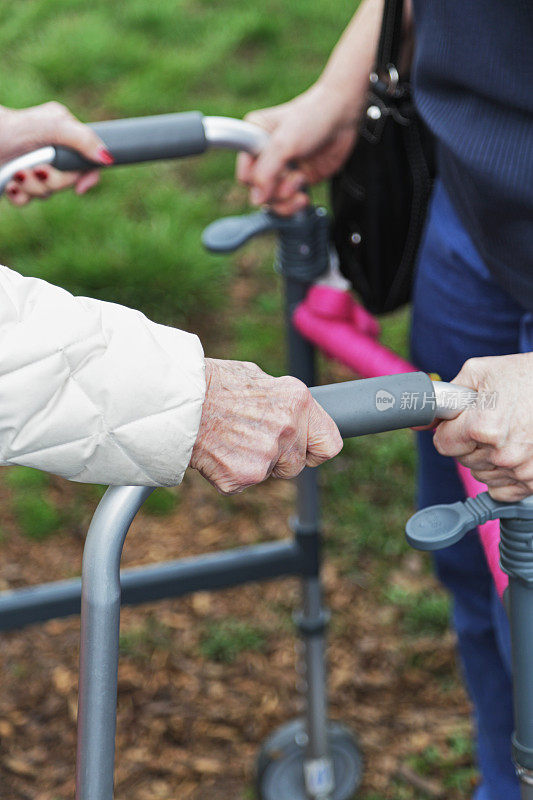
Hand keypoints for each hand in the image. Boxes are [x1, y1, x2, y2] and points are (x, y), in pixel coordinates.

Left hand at [0, 102, 112, 205]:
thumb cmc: (11, 128)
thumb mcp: (51, 127)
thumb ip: (81, 139)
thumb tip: (106, 157)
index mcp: (63, 135)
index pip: (88, 161)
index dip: (87, 177)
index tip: (79, 188)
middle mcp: (51, 153)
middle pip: (69, 181)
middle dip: (53, 181)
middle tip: (38, 169)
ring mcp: (34, 168)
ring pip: (47, 193)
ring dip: (32, 187)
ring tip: (18, 173)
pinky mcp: (18, 183)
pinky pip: (27, 201)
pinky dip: (19, 196)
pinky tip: (11, 185)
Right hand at [190, 358, 342, 493]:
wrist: (176, 398)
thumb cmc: (212, 384)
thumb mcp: (256, 378)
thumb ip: (281, 402)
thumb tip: (292, 412)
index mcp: (298, 401)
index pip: (330, 443)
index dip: (315, 449)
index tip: (305, 450)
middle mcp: (289, 428)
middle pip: (296, 464)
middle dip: (278, 459)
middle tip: (249, 440)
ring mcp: (268, 455)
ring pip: (269, 474)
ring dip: (253, 465)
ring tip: (228, 439)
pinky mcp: (244, 476)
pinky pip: (241, 483)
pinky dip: (227, 473)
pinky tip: (214, 451)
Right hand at [236, 83, 356, 214]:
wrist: (341, 116)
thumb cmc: (311, 117)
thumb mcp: (283, 143)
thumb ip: (265, 172)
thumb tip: (257, 199)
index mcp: (252, 140)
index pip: (245, 174)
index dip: (256, 181)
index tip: (272, 175)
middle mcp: (264, 157)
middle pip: (258, 192)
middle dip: (275, 191)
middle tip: (292, 177)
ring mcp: (281, 171)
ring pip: (273, 201)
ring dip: (287, 199)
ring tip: (300, 181)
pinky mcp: (297, 181)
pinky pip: (288, 203)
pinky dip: (295, 205)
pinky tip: (303, 196)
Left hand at [433, 353, 532, 501]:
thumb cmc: (524, 375)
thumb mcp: (480, 372)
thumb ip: (444, 396)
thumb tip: (418, 417)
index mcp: (483, 426)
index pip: (443, 444)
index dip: (449, 430)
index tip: (461, 421)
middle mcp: (502, 454)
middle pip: (462, 460)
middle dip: (469, 442)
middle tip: (491, 419)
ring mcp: (521, 471)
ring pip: (481, 475)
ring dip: (487, 458)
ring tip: (508, 431)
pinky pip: (502, 491)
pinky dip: (504, 476)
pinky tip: (516, 451)